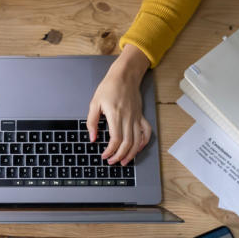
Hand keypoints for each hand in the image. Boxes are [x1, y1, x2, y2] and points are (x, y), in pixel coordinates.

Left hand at [87, 45, 152, 166]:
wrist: (125, 75)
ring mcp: (136, 117)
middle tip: (112, 162)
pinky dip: (144, 142)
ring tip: (124, 161)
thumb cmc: (109, 87)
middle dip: (119, 156)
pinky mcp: (140, 116)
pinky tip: (138, 148)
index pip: (115, 139)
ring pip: (137, 140)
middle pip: (127, 143)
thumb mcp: (94, 103)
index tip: (104, 155)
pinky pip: (146, 131)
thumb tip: (92, 137)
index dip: (110, 151)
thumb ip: (92, 121)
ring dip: (131, 153)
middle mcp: (128, 118)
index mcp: (115, 115)